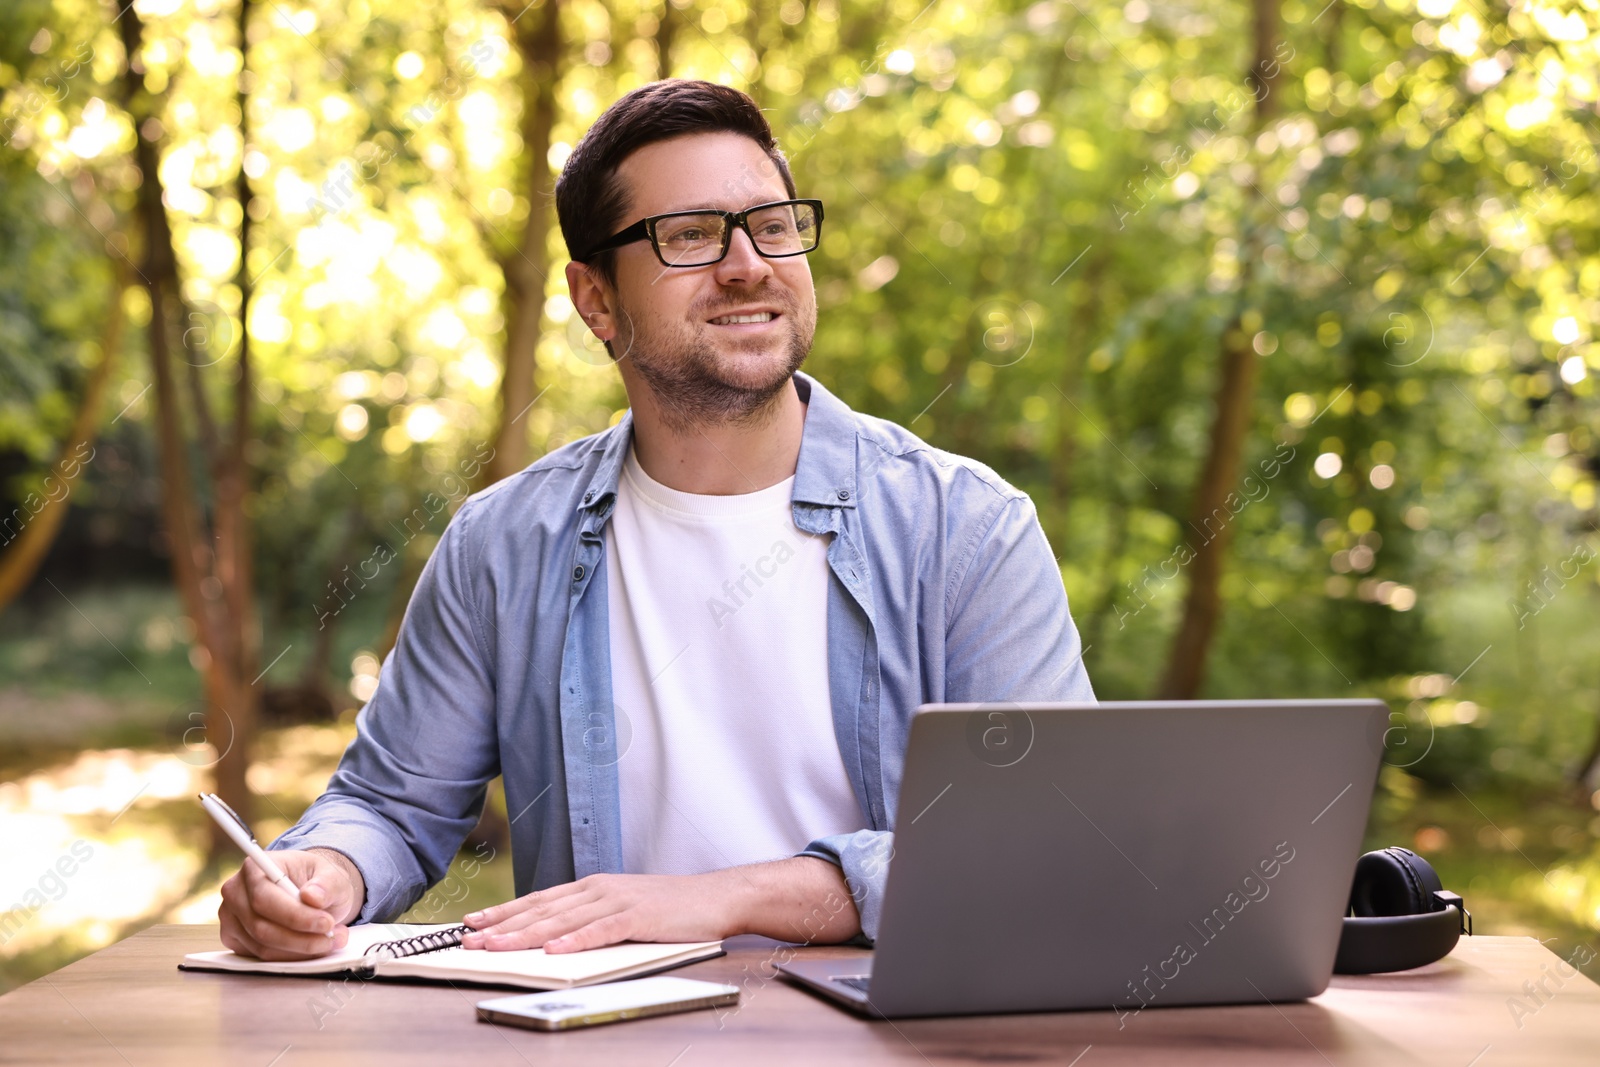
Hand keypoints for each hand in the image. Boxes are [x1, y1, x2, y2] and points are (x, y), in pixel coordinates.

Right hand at [218, 848, 364, 960]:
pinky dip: (292, 957)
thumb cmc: (317, 880)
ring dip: (301, 951)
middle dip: (301, 939)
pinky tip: (314, 947)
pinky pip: (262, 958)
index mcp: (254, 868)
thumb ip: (327, 884)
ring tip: (331, 940)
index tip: (327, 923)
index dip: (295, 916)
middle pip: (261, 928)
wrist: (310, 892)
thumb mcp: (332, 875)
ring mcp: (231, 919)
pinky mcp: (236, 941)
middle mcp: (236, 893)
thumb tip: (313, 897)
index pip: (264, 898)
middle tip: (333, 937)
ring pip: (263, 948)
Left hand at [460, 870, 742, 953]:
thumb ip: (591, 917)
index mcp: (593, 886)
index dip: (504, 912)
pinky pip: (600, 930)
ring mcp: (618, 900)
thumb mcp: (623, 906)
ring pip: (562, 919)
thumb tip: (555, 936)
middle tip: (470, 940)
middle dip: (502, 925)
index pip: (539, 900)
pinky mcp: (638, 916)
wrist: (715, 896)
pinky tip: (554, 950)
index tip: (473, 923)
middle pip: (542, 909)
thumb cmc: (670, 907)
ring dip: (526, 934)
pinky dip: (575, 940)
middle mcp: (599, 889)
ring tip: (497, 946)